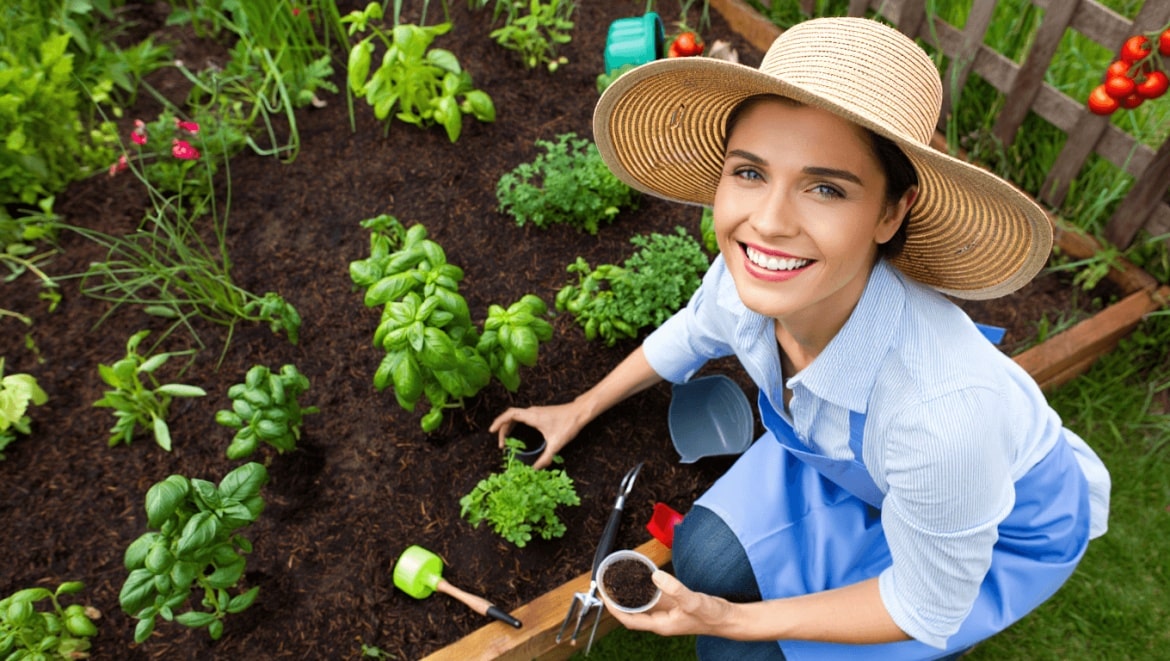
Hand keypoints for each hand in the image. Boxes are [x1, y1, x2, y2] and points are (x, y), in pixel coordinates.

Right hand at [488, 401, 589, 469]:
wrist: (580, 413)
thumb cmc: (569, 425)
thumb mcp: (556, 444)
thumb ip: (545, 457)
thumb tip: (535, 470)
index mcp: (532, 416)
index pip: (510, 415)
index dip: (499, 422)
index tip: (491, 431)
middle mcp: (532, 412)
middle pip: (510, 416)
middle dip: (502, 429)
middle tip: (500, 445)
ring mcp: (535, 412)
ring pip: (515, 416)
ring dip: (508, 427)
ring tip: (505, 441)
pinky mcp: (539, 414)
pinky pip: (521, 417)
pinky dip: (515, 424)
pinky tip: (517, 434)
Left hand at [601, 570, 733, 637]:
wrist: (727, 619)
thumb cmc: (712, 616)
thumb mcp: (693, 601)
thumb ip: (675, 589)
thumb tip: (655, 576)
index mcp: (661, 625)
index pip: (629, 619)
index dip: (614, 609)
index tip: (604, 596)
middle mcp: (660, 620)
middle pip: (632, 612)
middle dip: (618, 600)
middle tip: (607, 584)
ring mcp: (666, 613)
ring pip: (642, 604)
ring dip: (630, 594)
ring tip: (619, 580)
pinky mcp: (673, 605)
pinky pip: (654, 598)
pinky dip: (646, 589)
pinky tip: (644, 578)